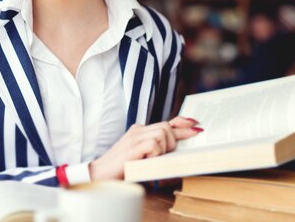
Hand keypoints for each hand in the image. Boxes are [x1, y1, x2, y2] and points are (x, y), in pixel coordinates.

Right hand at [88, 116, 202, 180]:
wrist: (99, 174)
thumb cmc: (122, 168)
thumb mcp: (142, 158)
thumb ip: (156, 151)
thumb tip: (176, 152)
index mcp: (140, 131)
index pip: (166, 122)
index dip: (182, 122)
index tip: (195, 123)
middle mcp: (138, 130)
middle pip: (166, 126)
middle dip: (175, 140)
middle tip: (168, 154)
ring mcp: (135, 136)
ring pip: (162, 133)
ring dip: (164, 148)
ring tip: (153, 159)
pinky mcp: (133, 146)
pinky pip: (154, 144)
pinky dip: (155, 154)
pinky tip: (147, 160)